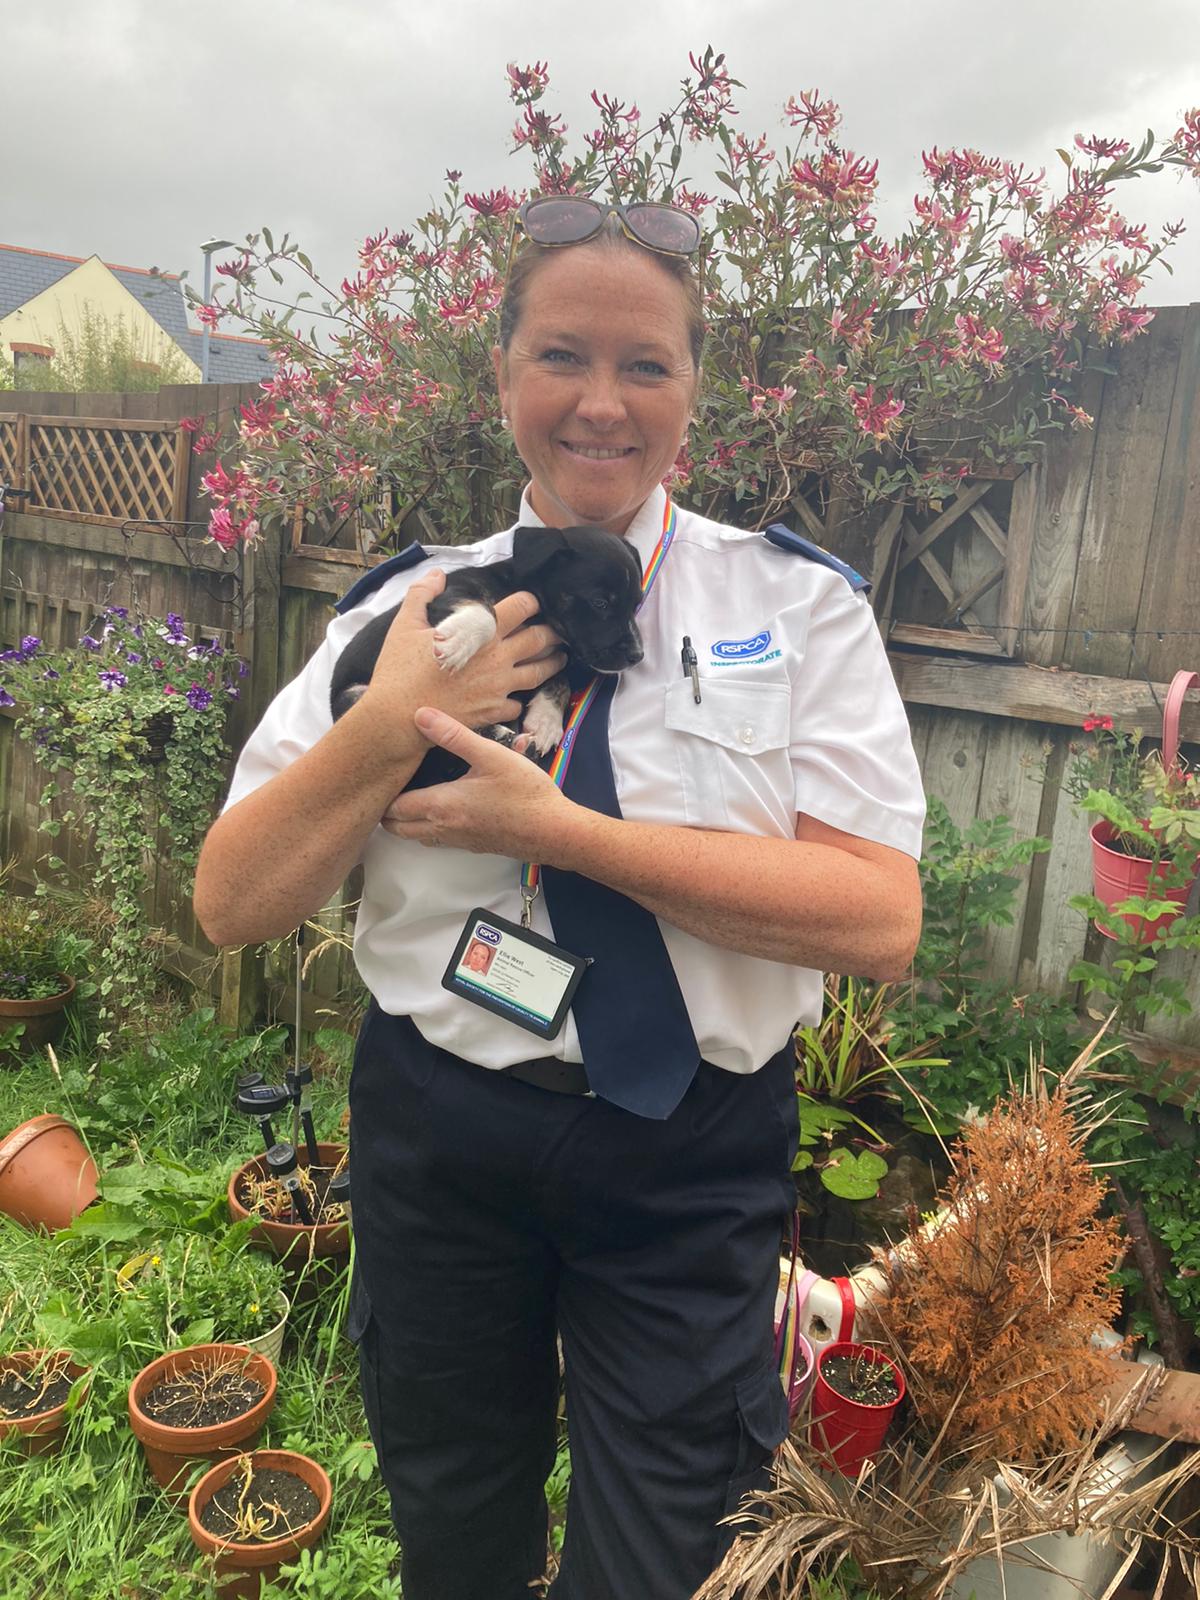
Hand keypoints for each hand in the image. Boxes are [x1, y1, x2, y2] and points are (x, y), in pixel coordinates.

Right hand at [359, 572, 566, 753]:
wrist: (398, 717)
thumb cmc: (400, 670)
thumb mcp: (406, 624)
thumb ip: (422, 593)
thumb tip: (438, 574)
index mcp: (482, 632)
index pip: (522, 607)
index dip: (531, 602)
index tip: (533, 603)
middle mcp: (498, 658)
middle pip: (540, 639)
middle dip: (552, 632)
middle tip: (557, 630)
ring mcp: (499, 687)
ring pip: (539, 672)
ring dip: (551, 663)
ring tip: (558, 658)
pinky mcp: (494, 711)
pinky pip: (518, 705)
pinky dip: (520, 699)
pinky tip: (519, 696)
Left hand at [381, 707, 578, 858]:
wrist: (553, 831)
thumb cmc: (524, 793)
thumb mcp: (490, 755)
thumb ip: (453, 735)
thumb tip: (420, 715)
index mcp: (440, 806)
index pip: (393, 807)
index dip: (383, 792)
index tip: (384, 774)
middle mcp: (443, 828)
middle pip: (397, 828)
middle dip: (388, 811)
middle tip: (392, 786)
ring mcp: (458, 841)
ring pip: (417, 837)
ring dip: (407, 822)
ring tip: (410, 796)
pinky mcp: (473, 845)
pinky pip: (438, 840)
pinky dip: (428, 828)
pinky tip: (443, 808)